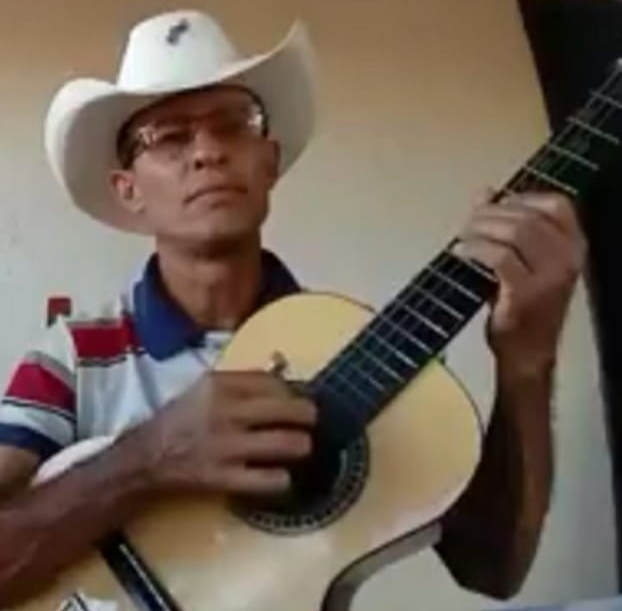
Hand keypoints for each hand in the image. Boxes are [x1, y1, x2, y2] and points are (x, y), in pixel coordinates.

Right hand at [146, 370, 316, 494]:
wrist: (146, 456)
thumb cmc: (180, 418)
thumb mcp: (205, 387)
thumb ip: (241, 380)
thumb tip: (283, 370)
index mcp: (220, 385)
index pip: (272, 382)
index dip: (293, 390)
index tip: (299, 397)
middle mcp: (227, 412)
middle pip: (287, 409)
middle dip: (308, 415)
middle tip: (313, 420)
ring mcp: (227, 446)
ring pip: (285, 444)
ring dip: (302, 445)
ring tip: (302, 446)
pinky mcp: (225, 478)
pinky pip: (269, 480)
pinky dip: (282, 478)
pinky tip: (282, 474)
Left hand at [452, 188, 585, 377]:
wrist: (527, 354)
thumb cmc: (524, 307)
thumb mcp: (521, 261)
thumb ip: (505, 226)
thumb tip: (484, 192)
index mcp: (574, 246)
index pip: (556, 204)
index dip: (519, 198)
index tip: (493, 205)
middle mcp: (569, 258)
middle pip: (527, 217)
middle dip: (489, 214)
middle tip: (466, 222)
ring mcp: (551, 276)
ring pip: (515, 232)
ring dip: (480, 228)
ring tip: (461, 235)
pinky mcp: (526, 293)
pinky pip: (498, 256)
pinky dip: (474, 248)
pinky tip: (459, 252)